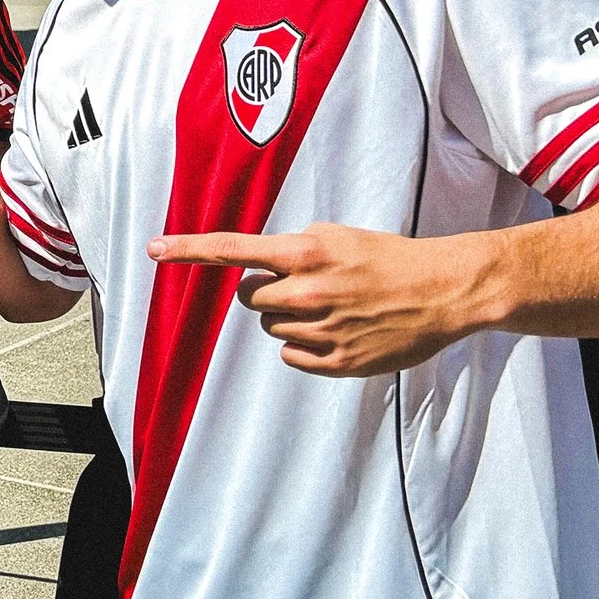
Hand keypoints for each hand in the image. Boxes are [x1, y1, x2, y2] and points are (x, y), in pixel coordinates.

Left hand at [146, 223, 487, 377]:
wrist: (445, 290)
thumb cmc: (388, 258)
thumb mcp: (337, 237)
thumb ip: (292, 249)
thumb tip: (260, 266)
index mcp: (304, 253)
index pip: (232, 249)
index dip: (188, 250)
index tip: (153, 249)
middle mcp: (306, 291)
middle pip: (249, 299)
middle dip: (268, 292)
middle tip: (306, 286)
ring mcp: (321, 330)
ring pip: (271, 329)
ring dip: (290, 319)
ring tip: (334, 308)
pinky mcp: (337, 361)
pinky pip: (291, 356)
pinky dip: (305, 347)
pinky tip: (338, 332)